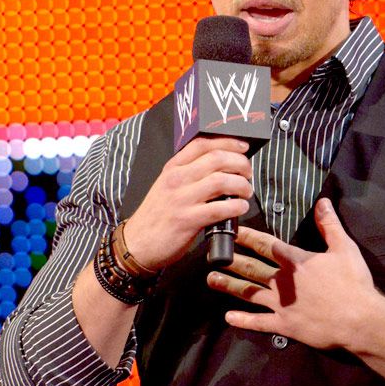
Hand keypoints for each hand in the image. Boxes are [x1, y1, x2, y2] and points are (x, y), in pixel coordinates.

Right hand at [123, 136, 252, 270]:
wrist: (137, 244)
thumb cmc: (156, 216)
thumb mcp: (166, 186)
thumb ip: (188, 173)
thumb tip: (221, 167)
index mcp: (172, 168)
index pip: (202, 144)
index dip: (227, 142)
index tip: (243, 147)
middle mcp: (177, 179)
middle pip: (216, 159)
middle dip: (240, 163)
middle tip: (248, 173)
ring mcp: (182, 199)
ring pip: (221, 181)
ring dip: (241, 185)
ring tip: (246, 192)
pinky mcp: (188, 220)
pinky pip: (220, 208)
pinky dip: (237, 206)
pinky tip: (241, 208)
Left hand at [205, 198, 381, 350]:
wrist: (360, 320)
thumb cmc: (353, 283)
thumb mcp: (345, 248)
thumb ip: (330, 225)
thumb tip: (322, 202)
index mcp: (296, 261)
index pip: (265, 244)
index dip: (247, 236)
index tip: (231, 231)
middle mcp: (283, 281)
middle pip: (251, 267)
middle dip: (231, 259)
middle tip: (213, 255)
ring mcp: (281, 305)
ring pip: (249, 292)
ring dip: (229, 285)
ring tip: (211, 279)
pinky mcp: (284, 325)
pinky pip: (259, 323)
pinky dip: (243, 321)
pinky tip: (228, 318)